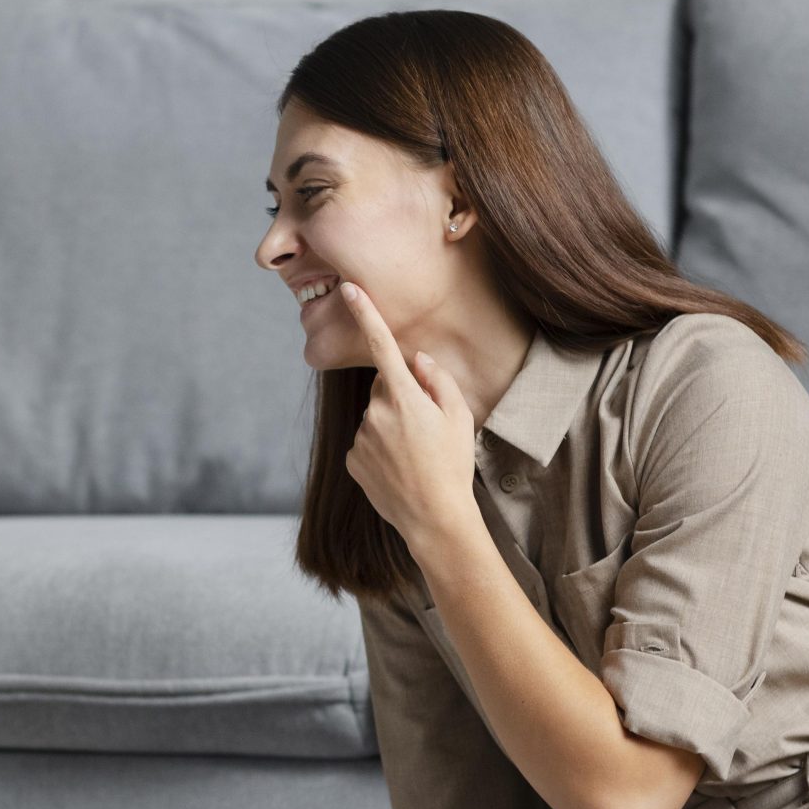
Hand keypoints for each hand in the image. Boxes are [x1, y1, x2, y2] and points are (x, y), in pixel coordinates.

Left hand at [341, 280, 479, 546]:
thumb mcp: (459, 418)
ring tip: (415, 455)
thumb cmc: (453, 465)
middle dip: (401, 398)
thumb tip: (418, 359)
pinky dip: (380, 450)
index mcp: (405, 397)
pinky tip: (399, 469)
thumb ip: (439, 380)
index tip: (349, 289)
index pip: (382, 345)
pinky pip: (366, 443)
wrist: (434, 519)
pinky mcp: (351, 460)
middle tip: (426, 429)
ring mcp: (360, 437)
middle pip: (385, 389)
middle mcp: (376, 413)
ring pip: (376, 417)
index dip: (365, 314)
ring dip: (392, 427)